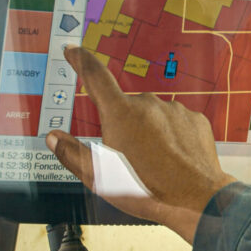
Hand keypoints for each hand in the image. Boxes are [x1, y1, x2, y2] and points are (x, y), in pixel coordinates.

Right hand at [45, 46, 236, 242]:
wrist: (197, 199)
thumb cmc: (147, 190)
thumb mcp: (100, 178)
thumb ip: (73, 154)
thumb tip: (53, 137)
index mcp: (120, 114)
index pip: (95, 77)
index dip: (81, 61)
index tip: (73, 50)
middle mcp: (148, 104)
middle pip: (126, 108)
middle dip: (124, 127)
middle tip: (130, 159)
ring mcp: (175, 110)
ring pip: (153, 116)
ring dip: (150, 133)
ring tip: (156, 163)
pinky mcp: (195, 119)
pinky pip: (176, 123)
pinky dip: (172, 137)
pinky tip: (174, 159)